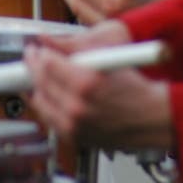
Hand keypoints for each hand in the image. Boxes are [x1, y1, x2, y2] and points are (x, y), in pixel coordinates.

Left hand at [25, 23, 172, 151]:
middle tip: (33, 58)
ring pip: (40, 103)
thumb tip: (54, 44)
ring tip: (36, 76)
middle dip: (33, 67)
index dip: (38, 54)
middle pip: (41, 83)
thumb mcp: (109, 58)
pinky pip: (49, 119)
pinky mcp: (74, 137)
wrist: (149, 117)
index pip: (48, 65)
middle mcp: (77, 107)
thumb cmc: (135, 88)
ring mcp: (74, 125)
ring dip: (36, 87)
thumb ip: (80, 51)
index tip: (36, 48)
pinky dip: (44, 105)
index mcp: (87, 83)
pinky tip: (45, 95)